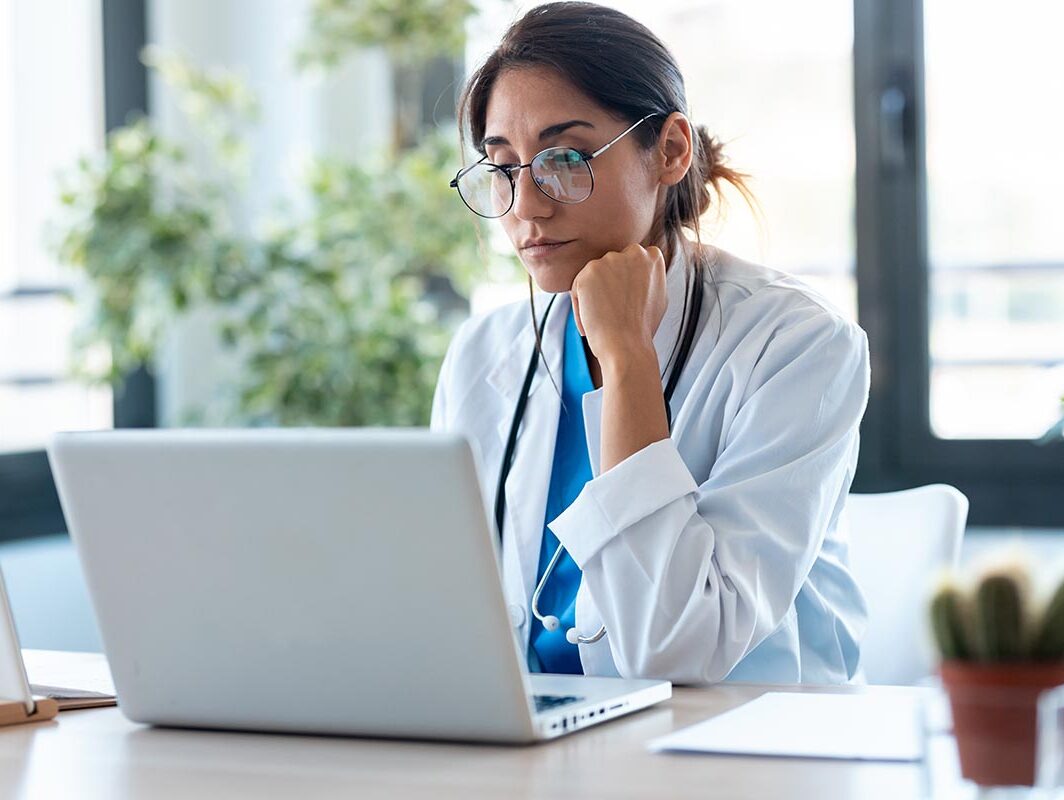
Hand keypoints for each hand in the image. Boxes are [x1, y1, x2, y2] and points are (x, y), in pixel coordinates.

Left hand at [570, 243, 667, 365]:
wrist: (627, 346)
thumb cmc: (641, 328)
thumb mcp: (657, 296)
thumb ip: (647, 278)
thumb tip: (640, 272)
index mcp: (653, 257)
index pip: (631, 263)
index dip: (624, 286)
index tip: (624, 304)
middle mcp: (634, 252)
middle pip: (611, 267)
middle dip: (608, 288)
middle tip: (612, 313)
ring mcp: (611, 260)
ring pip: (593, 277)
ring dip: (594, 296)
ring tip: (603, 320)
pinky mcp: (589, 271)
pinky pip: (578, 287)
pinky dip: (580, 306)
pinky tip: (591, 322)